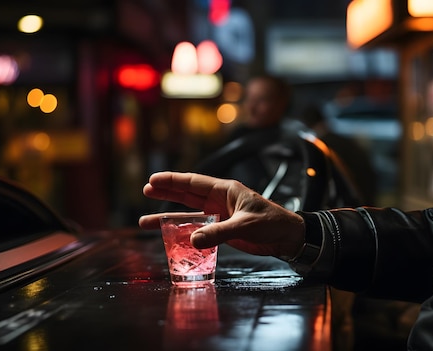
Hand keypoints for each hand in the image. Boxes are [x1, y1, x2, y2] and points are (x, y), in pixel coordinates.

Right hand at [138, 171, 304, 258]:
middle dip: (167, 192)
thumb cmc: (272, 223)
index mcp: (226, 190)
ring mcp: (220, 214)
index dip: (173, 181)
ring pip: (188, 212)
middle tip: (146, 190)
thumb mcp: (245, 225)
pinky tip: (169, 235)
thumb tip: (193, 241)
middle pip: (187, 194)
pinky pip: (197, 228)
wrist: (287, 237)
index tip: (153, 180)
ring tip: (146, 219)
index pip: (194, 182)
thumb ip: (220, 233)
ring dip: (169, 215)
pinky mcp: (222, 228)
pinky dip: (183, 231)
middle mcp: (219, 200)